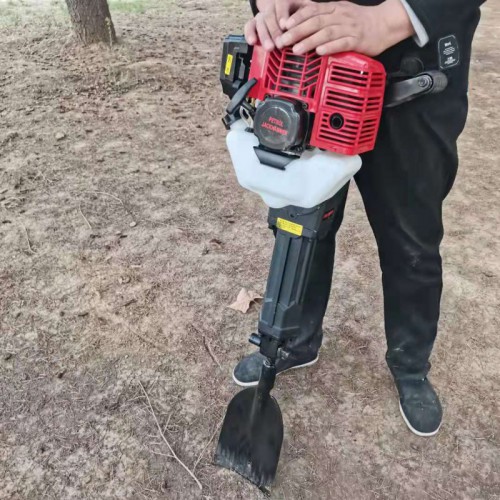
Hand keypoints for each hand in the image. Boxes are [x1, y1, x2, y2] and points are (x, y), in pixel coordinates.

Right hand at [244, 0, 311, 50]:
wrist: (285, 7)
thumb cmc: (297, 11)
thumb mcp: (304, 8)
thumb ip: (307, 13)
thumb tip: (313, 22)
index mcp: (284, 0)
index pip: (281, 4)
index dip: (282, 15)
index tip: (285, 26)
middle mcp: (271, 7)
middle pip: (269, 16)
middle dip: (274, 31)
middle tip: (279, 44)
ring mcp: (262, 15)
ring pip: (260, 22)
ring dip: (264, 36)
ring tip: (269, 48)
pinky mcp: (254, 22)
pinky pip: (249, 26)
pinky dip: (249, 34)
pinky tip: (253, 42)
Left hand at [276, 0, 414, 55]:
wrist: (385, 24)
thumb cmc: (358, 21)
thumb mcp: (339, 12)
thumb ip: (321, 16)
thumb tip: (299, 20)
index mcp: (334, 8)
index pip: (312, 10)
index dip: (297, 17)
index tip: (283, 25)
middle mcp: (340, 16)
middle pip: (315, 22)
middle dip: (297, 31)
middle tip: (283, 41)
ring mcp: (349, 28)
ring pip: (326, 33)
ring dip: (309, 41)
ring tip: (296, 50)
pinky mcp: (357, 41)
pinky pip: (341, 43)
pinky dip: (329, 47)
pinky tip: (319, 52)